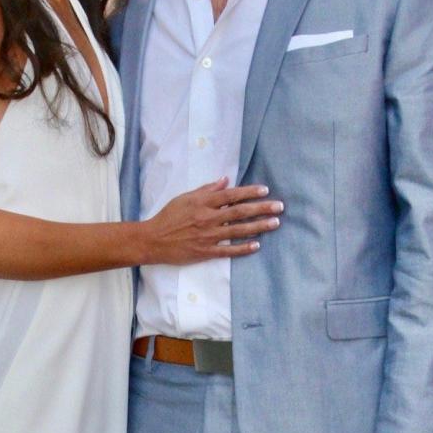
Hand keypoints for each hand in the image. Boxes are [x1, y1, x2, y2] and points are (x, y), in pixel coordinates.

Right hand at [146, 179, 282, 265]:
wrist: (153, 240)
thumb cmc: (168, 216)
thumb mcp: (185, 197)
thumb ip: (206, 189)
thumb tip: (225, 180)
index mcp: (203, 202)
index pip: (231, 195)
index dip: (249, 192)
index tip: (265, 190)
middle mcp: (208, 218)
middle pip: (240, 212)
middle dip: (261, 208)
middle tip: (279, 207)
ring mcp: (208, 236)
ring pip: (238, 230)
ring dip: (258, 226)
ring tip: (275, 223)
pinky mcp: (206, 252)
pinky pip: (228, 250)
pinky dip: (243, 248)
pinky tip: (257, 245)